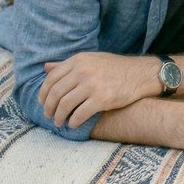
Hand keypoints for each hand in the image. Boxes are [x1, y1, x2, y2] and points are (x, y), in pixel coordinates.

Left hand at [39, 52, 156, 128]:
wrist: (141, 74)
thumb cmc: (115, 67)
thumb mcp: (91, 59)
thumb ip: (68, 64)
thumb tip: (45, 68)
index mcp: (79, 61)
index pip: (51, 78)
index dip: (43, 93)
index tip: (42, 102)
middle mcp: (83, 71)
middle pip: (56, 93)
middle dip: (49, 108)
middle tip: (49, 115)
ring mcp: (92, 85)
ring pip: (65, 105)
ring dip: (59, 117)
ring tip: (59, 122)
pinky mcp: (102, 99)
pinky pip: (79, 114)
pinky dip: (73, 122)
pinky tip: (73, 124)